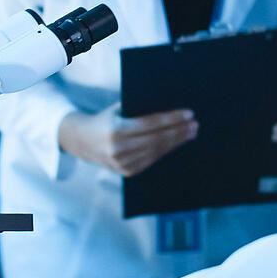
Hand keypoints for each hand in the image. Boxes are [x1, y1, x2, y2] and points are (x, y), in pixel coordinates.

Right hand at [58, 104, 196, 176]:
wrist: (81, 140)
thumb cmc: (105, 119)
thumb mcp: (117, 109)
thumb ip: (138, 109)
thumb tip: (169, 106)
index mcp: (116, 130)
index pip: (151, 124)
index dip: (172, 119)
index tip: (188, 114)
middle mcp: (119, 149)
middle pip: (157, 139)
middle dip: (179, 131)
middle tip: (195, 125)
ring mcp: (123, 163)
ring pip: (156, 151)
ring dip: (176, 142)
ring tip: (190, 133)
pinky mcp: (127, 172)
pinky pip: (151, 160)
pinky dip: (165, 151)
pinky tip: (176, 143)